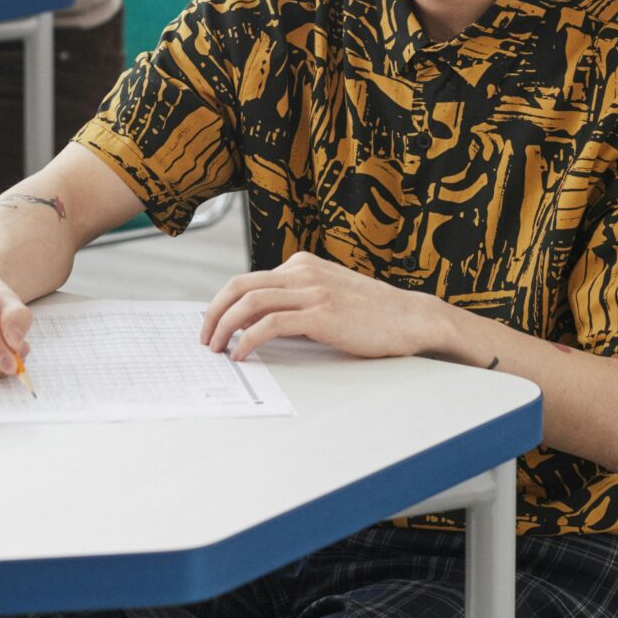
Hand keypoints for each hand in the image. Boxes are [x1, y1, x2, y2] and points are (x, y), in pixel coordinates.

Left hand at [200, 252, 451, 363]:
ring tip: (217, 348)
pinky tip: (243, 354)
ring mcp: (312, 290)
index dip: (224, 303)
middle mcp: (303, 271)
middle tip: (205, 337)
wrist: (411, 317)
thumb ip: (300, 298)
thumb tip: (261, 321)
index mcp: (302, 264)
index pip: (248, 279)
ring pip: (251, 301)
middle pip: (240, 285)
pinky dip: (249, 339)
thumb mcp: (330, 293)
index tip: (214, 324)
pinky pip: (271, 324)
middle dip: (214, 312)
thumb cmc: (373, 313)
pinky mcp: (321, 314)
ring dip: (226, 326)